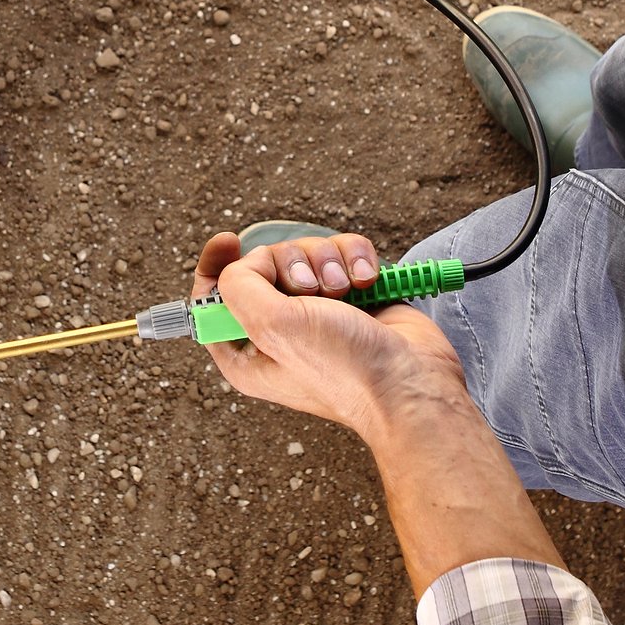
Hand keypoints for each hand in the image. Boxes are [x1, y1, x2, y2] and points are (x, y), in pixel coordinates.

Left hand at [188, 229, 564, 596]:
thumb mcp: (272, 328)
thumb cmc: (345, 372)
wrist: (411, 381)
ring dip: (328, 261)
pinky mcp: (355, 294)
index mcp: (246, 349)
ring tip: (345, 290)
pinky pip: (344, 252)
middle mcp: (280, 329)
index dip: (217, 265)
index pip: (213, 296)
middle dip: (291, 265)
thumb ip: (239, 286)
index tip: (228, 242)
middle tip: (311, 291)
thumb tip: (246, 261)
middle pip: (265, 263)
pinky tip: (366, 281)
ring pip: (308, 252)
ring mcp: (320, 310)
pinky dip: (356, 258)